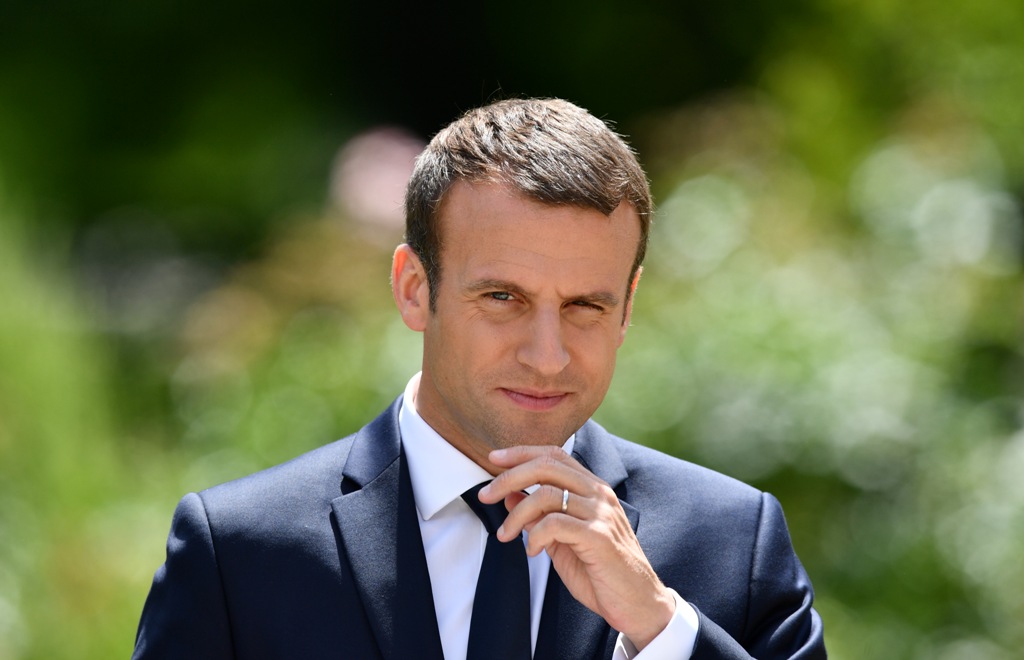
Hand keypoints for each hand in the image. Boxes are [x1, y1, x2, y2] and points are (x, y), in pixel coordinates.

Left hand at [478, 445, 674, 650]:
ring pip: (547, 494)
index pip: (554, 454)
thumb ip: (541, 516)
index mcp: (592, 489)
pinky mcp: (599, 536)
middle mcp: (599, 494)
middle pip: (546, 466)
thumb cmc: (601, 572)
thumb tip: (511, 494)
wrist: (637, 603)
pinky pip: (555, 523)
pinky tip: (532, 551)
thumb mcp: (562, 540)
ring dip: (517, 514)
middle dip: (509, 478)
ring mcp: (601, 513)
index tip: (493, 459)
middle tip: (486, 496)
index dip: (521, 453)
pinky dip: (535, 535)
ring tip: (506, 535)